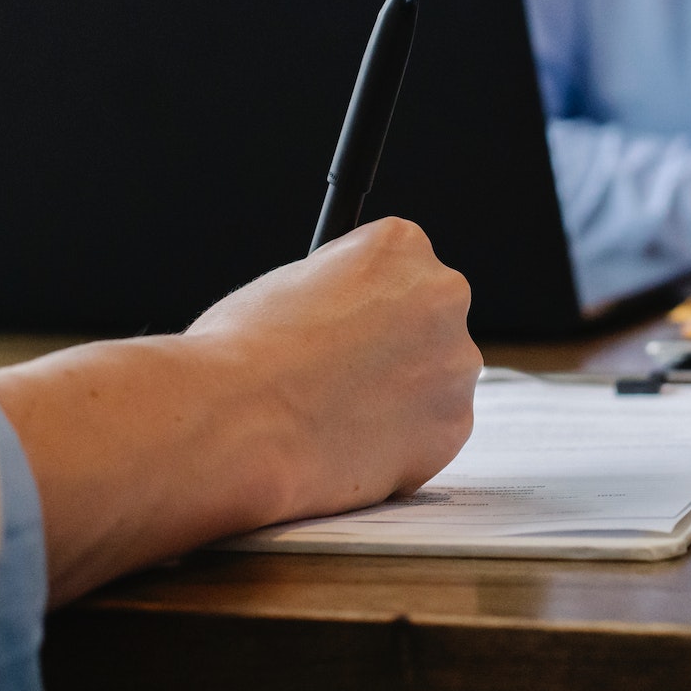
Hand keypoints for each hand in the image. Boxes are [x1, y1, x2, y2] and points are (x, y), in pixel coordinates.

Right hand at [189, 217, 480, 514]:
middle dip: (395, 348)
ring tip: (336, 417)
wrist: (236, 423)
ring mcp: (454, 364)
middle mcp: (443, 295)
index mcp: (401, 244)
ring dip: (400, 398)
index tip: (344, 324)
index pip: (400, 266)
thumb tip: (352, 318)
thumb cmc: (242, 352)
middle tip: (345, 377)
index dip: (364, 301)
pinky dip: (398, 445)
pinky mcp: (452, 427)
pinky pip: (431, 435)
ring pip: (435, 381)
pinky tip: (348, 446)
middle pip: (429, 321)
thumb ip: (340, 291)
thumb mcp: (291, 282)